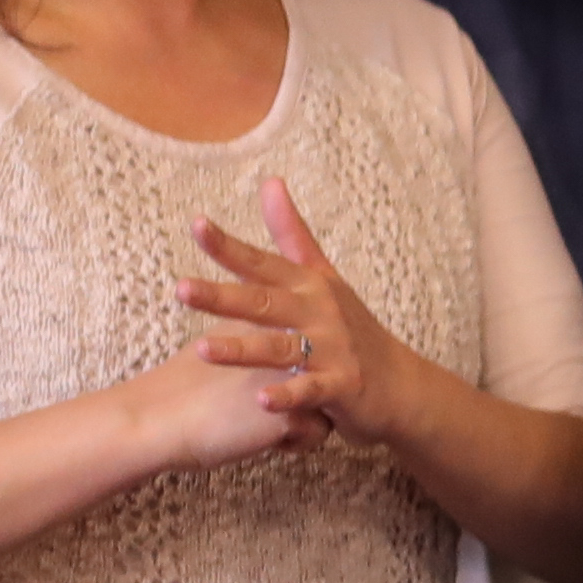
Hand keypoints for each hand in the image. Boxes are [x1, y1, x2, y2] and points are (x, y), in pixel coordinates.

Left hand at [172, 179, 443, 464]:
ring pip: (280, 348)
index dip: (229, 245)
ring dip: (243, 349)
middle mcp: (318, 313)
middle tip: (181, 289)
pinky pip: (311, 391)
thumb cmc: (354, 328)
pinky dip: (288, 396)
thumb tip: (270, 181)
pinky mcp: (343, 386)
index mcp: (308, 285)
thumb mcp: (324, 276)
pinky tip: (261, 401)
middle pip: (264, 302)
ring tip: (203, 349)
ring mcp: (332, 350)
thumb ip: (291, 233)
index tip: (196, 225)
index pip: (262, 262)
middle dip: (223, 297)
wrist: (402, 383)